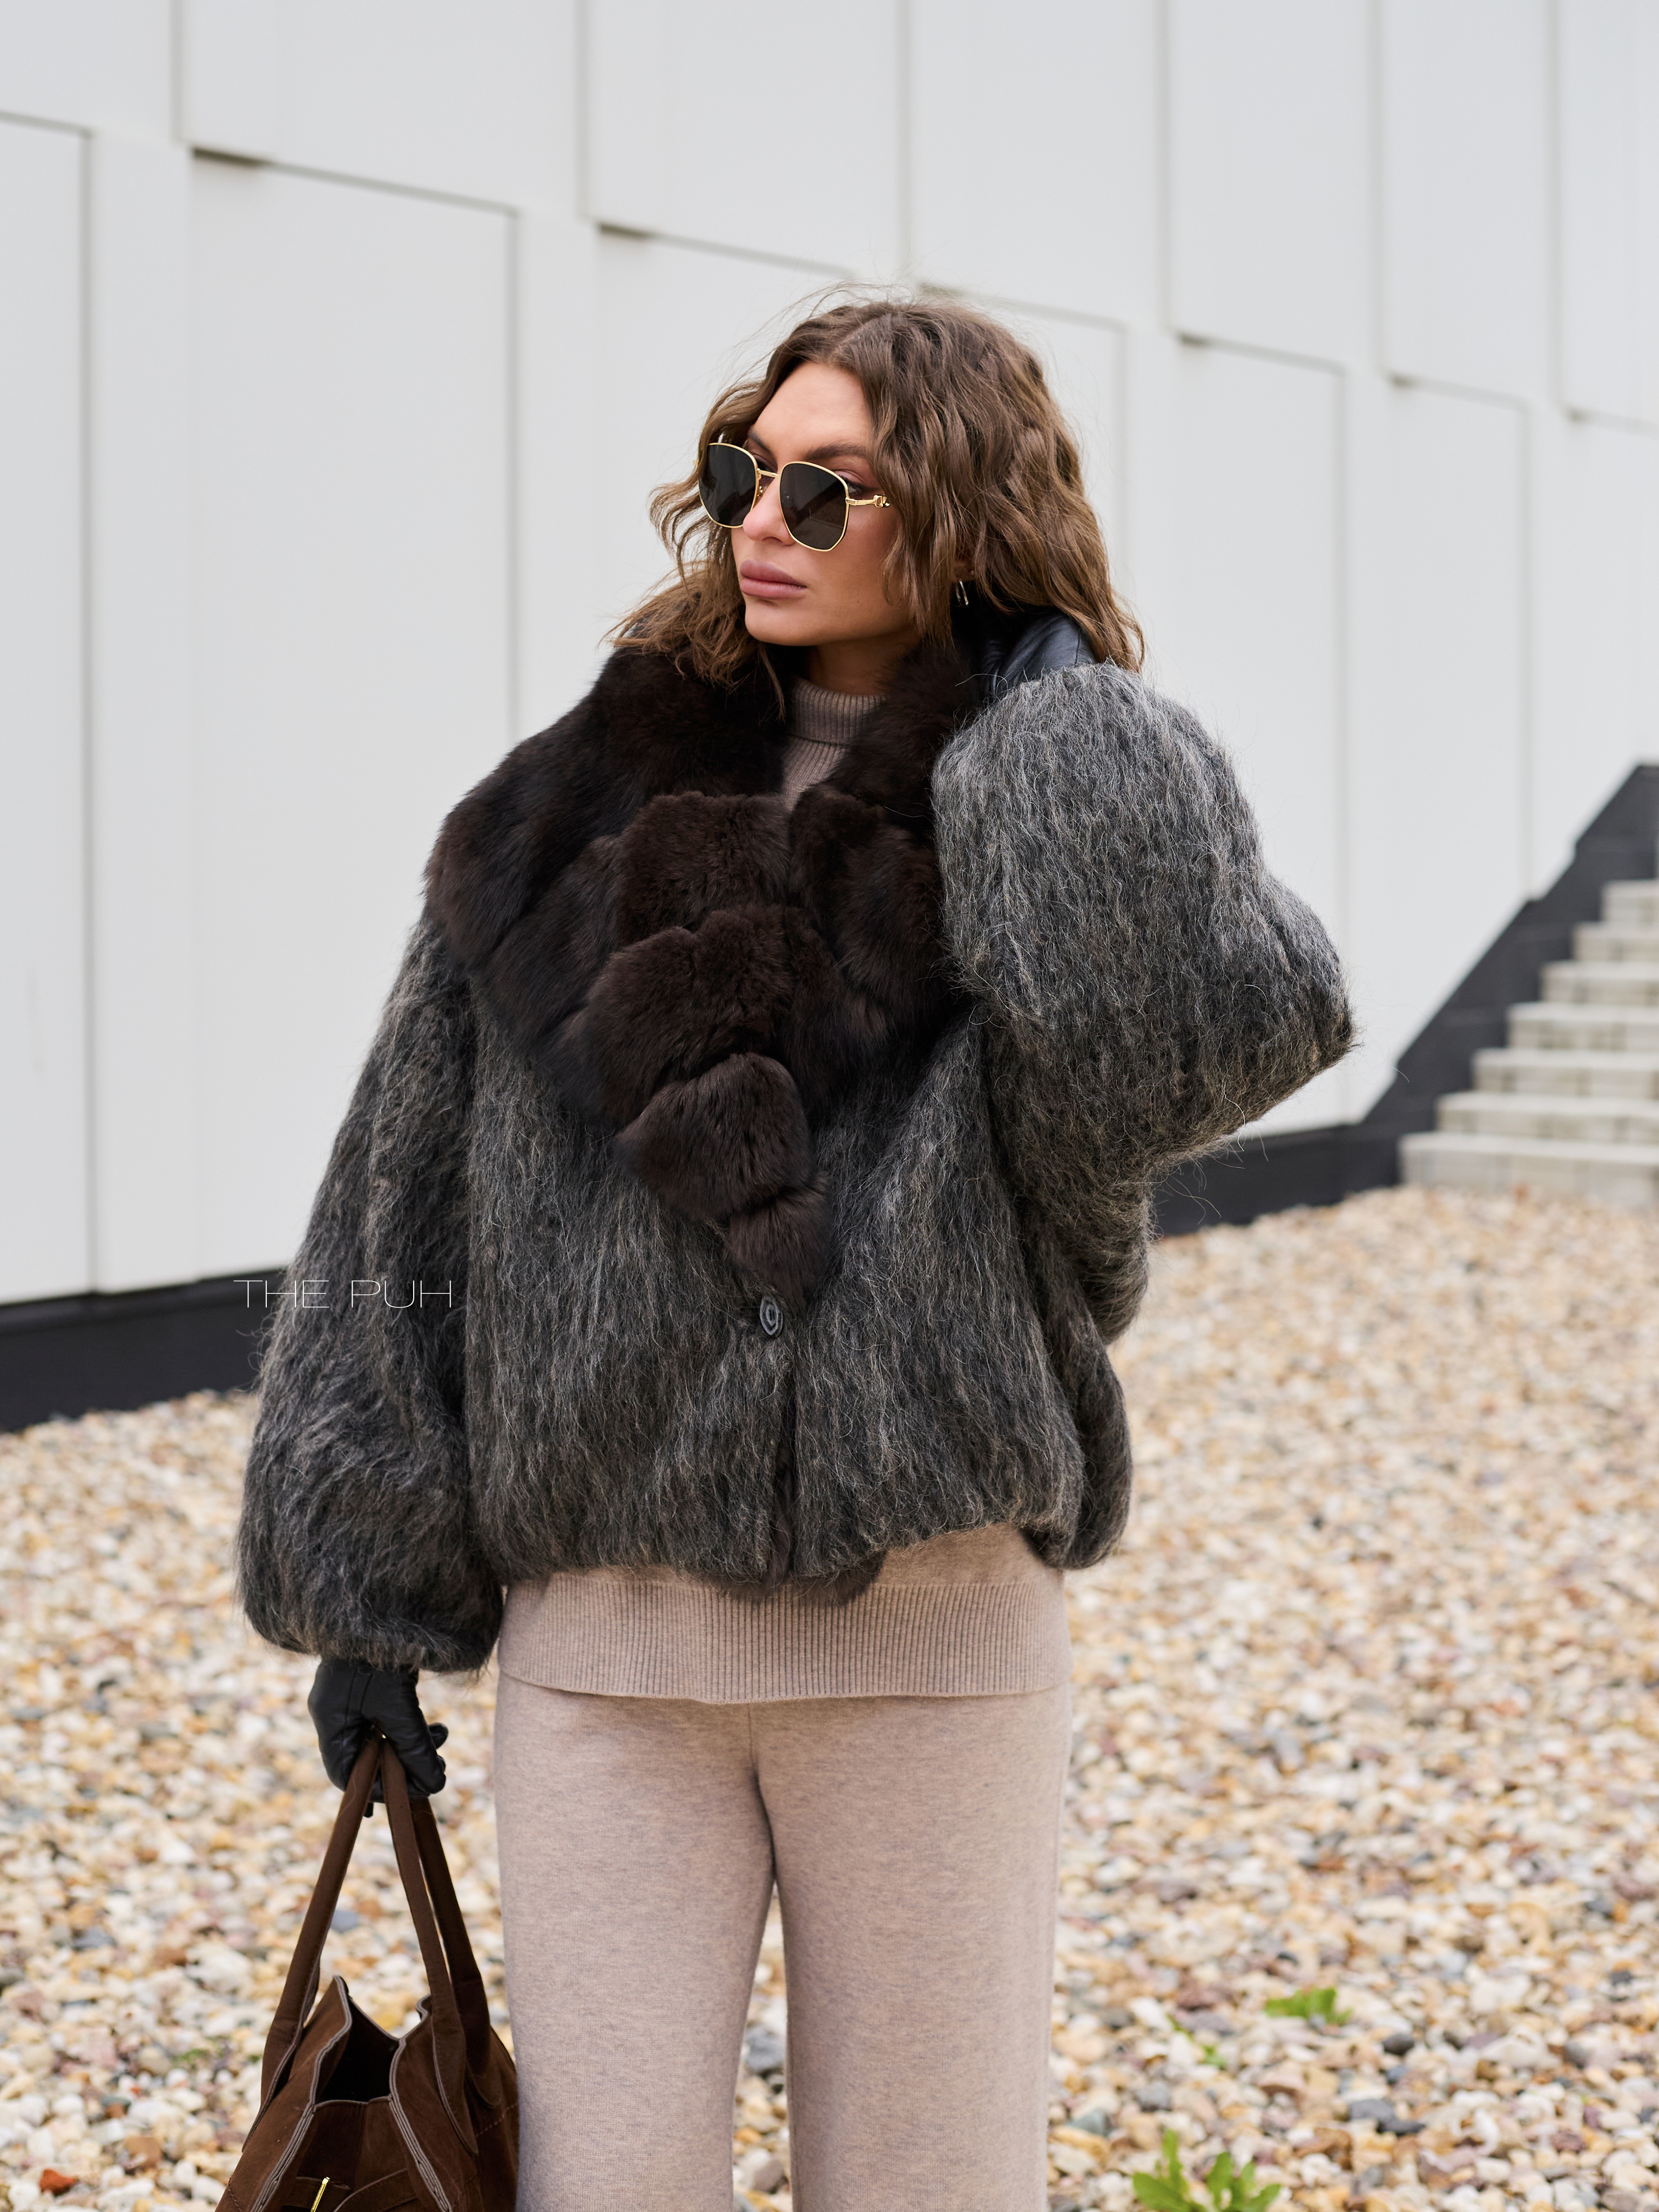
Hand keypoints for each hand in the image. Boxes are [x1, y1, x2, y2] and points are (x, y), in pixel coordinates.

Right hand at [308, 1658, 448, 1798]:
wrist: (381, 1601)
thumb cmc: (381, 1653)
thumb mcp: (399, 1706)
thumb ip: (415, 1747)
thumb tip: (434, 1785)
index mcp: (330, 1719)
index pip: (344, 1773)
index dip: (374, 1790)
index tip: (408, 1796)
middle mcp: (336, 1710)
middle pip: (366, 1756)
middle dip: (401, 1766)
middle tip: (434, 1772)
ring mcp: (353, 1696)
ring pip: (382, 1737)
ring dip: (413, 1745)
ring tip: (442, 1737)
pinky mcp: (371, 1684)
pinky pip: (389, 1718)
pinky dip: (412, 1726)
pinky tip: (437, 1726)